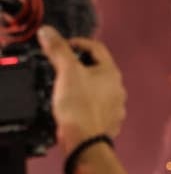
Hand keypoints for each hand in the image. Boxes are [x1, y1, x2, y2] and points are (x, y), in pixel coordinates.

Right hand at [37, 26, 125, 152]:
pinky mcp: (109, 121)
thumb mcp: (66, 71)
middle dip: (79, 64)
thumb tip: (48, 31)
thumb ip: (58, 50)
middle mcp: (118, 88)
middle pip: (98, 68)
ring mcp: (116, 106)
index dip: (77, 42)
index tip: (61, 46)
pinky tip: (73, 106)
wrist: (85, 141)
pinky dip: (85, 102)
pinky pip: (96, 106)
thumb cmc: (79, 105)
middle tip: (60, 67)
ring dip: (83, 84)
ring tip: (65, 87)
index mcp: (112, 72)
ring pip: (98, 88)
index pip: (97, 47)